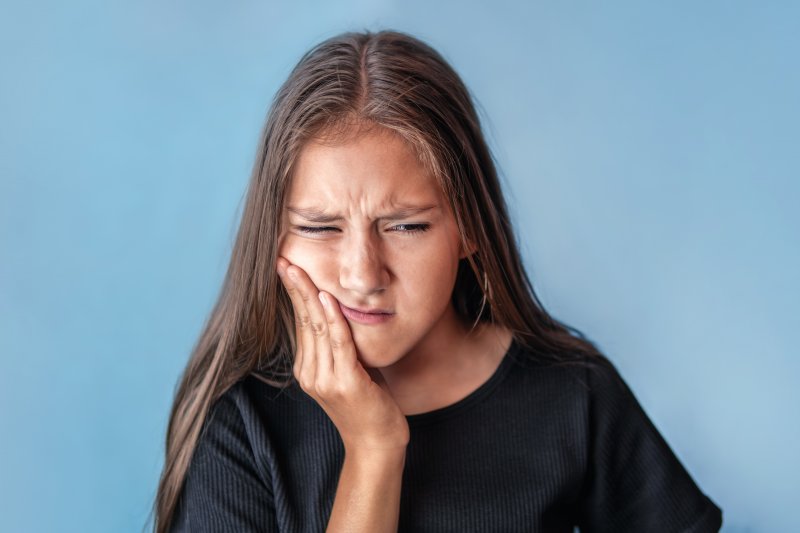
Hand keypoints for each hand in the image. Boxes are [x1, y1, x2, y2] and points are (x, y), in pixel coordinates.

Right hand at [276, 256, 409, 453]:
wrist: (377, 444)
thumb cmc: (368, 405)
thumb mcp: (350, 370)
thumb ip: (341, 347)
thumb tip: (341, 314)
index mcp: (307, 370)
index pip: (300, 324)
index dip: (293, 295)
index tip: (286, 268)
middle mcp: (310, 374)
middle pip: (303, 321)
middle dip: (293, 288)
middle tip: (283, 260)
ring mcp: (326, 380)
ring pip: (316, 328)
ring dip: (308, 295)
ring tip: (299, 269)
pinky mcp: (346, 384)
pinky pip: (338, 343)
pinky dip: (333, 318)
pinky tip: (326, 296)